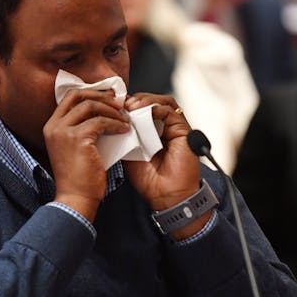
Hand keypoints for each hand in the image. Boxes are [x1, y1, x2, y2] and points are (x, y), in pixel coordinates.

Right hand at [43, 88, 129, 220]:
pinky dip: (115, 124)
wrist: (75, 198)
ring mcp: (63, 131)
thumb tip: (104, 112)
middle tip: (120, 102)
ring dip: (112, 110)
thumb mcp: (76, 147)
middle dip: (101, 96)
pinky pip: (100, 122)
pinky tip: (123, 130)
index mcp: (52, 126)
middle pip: (78, 95)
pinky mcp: (76, 138)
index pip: (70, 97)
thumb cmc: (79, 177)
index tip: (109, 98)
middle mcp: (54, 126)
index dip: (91, 92)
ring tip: (125, 119)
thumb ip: (83, 128)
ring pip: (91, 106)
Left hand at [122, 93, 199, 210]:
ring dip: (145, 101)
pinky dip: (156, 108)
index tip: (112, 106)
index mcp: (151, 132)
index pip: (141, 109)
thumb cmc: (149, 180)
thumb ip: (125, 136)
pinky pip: (170, 111)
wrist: (165, 196)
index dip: (127, 105)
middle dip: (135, 100)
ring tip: (131, 107)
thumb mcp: (129, 153)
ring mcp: (174, 128)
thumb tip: (112, 119)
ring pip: (162, 102)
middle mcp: (164, 128)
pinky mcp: (184, 130)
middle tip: (121, 104)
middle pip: (151, 102)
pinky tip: (143, 112)